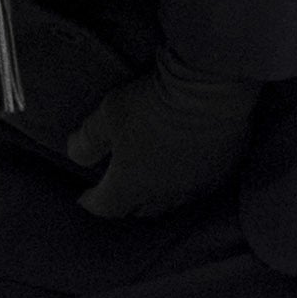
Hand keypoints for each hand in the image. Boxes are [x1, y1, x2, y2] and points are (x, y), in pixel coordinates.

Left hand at [67, 55, 262, 220]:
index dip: (92, 201)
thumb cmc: (155, 101)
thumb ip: (88, 138)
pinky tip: (185, 172)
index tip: (85, 197)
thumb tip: (74, 152)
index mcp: (131, 185)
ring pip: (172, 202)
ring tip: (150, 185)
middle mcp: (164, 193)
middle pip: (140, 209)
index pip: (105, 205)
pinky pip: (200, 187)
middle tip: (118, 192)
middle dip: (125, 203)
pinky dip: (188, 184)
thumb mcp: (108, 114)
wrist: (211, 88)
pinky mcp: (222, 171)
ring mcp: (196, 185)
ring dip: (157, 196)